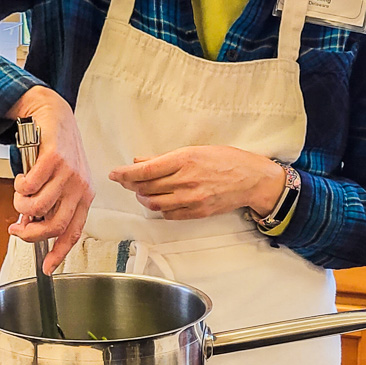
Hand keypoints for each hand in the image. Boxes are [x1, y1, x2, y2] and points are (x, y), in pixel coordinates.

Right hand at [6, 86, 94, 273]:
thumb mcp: (58, 180)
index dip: (59, 254)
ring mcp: (69, 173)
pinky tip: (22, 178)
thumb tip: (28, 226)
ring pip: (38, 207)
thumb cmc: (55, 149)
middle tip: (16, 228)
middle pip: (54, 225)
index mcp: (84, 196)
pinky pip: (30, 185)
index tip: (47, 269)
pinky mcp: (54, 158)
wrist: (54, 114)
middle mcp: (80, 187)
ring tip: (19, 194)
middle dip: (30, 233)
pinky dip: (20, 186)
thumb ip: (47, 203)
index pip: (73, 232)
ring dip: (21, 205)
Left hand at [109, 146, 285, 220]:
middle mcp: (186, 180)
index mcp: (184, 160)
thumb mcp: (195, 150)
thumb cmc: (225, 159)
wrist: (251, 179)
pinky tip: (160, 201)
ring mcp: (192, 198)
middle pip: (146, 188)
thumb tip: (139, 161)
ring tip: (142, 192)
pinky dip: (159, 208)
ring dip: (143, 198)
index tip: (114, 174)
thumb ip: (165, 158)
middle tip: (126, 181)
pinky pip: (169, 214)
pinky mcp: (197, 212)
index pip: (146, 170)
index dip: (125, 174)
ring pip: (154, 203)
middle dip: (131, 185)